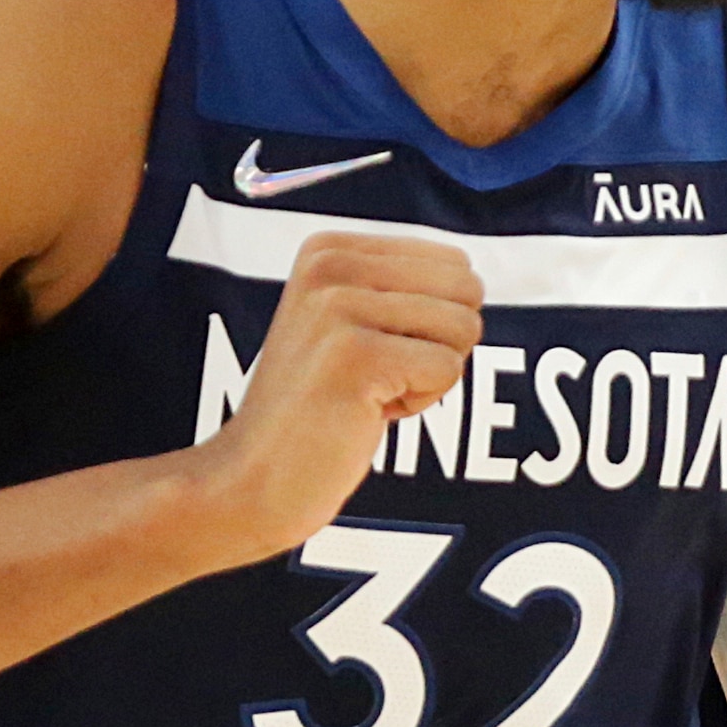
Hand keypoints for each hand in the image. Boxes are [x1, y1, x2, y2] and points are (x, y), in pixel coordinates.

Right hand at [200, 233, 482, 561]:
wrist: (252, 478)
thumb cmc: (317, 408)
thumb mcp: (351, 323)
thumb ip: (404, 289)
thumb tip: (474, 279)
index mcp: (330, 248)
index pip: (453, 263)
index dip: (433, 321)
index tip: (373, 351)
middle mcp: (331, 264)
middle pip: (465, 290)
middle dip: (440, 345)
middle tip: (376, 376)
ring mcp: (339, 307)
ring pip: (462, 328)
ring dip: (428, 376)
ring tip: (366, 392)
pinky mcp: (356, 355)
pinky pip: (447, 369)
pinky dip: (418, 402)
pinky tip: (365, 413)